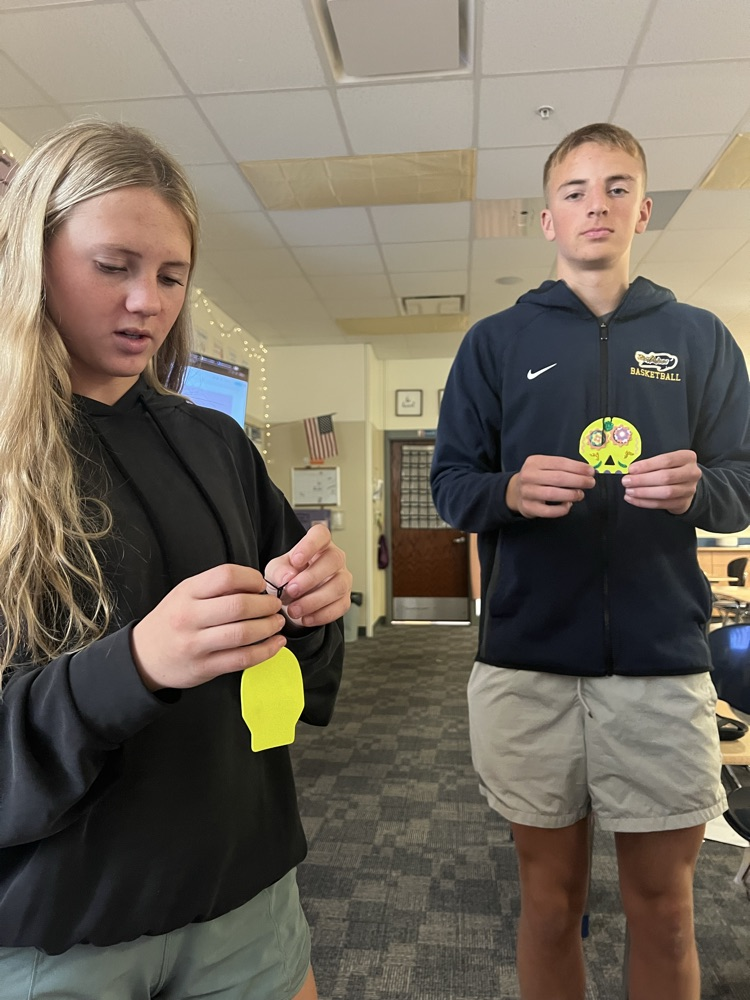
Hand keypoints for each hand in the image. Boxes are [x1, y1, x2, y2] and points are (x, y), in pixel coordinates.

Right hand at [131, 565, 285, 691]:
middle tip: (275, 605)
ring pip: (243, 634)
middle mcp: (189, 617)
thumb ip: (216, 588)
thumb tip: (256, 585)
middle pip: (239, 606)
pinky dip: (266, 651)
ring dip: (269, 627)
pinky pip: (242, 659)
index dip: (251, 578)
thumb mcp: (185, 594)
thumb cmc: (172, 620)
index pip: (225, 576)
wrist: (144, 656)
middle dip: (266, 605)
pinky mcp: (205, 668)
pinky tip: (276, 643)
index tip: (261, 584)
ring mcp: (196, 645)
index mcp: (187, 593)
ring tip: (277, 622)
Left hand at [264, 523, 351, 627]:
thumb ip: (278, 571)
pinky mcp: (344, 600)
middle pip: (334, 560)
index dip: (310, 545)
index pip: (321, 535)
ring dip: (314, 600)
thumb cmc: (286, 578)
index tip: (296, 560)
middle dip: (311, 578)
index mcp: (318, 545)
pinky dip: (321, 615)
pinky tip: (306, 618)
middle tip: (291, 591)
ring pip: (338, 586)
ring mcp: (342, 579)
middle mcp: (334, 559)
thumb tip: (289, 576)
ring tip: (294, 610)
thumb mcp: (275, 571)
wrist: (292, 600)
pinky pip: (340, 607)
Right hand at [506, 455, 595, 518]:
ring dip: (571, 495)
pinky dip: (562, 509)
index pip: (560, 463)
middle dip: (579, 481)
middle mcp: (529, 476)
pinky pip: (549, 511)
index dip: (578, 468)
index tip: (591, 471)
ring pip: (553, 494)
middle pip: (558, 478)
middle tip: (590, 483)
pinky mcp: (529, 507)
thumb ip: (562, 467)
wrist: (515, 491)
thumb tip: (586, 472)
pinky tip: (568, 505)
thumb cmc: (536, 478)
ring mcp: (527, 492)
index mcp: (535, 462)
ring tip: (580, 494)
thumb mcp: (544, 466)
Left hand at [621, 450, 700, 513]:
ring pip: (665, 492)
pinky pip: (662, 504)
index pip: (666, 460)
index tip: (631, 469)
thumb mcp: (666, 462)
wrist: (686, 485)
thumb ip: (652, 464)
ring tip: (629, 491)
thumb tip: (631, 470)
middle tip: (626, 481)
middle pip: (666, 477)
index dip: (647, 465)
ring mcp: (689, 489)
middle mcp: (692, 473)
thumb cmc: (672, 469)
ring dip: (643, 492)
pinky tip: (633, 499)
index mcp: (687, 457)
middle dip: (642, 480)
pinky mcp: (683, 503)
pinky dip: (644, 502)